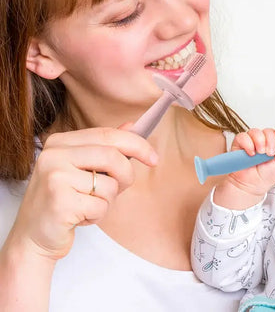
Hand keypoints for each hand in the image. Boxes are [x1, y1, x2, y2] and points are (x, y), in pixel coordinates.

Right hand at [6, 126, 156, 262]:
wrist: (33, 236)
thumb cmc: (64, 199)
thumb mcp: (83, 168)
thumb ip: (106, 147)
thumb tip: (132, 125)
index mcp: (61, 141)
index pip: (108, 134)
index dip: (137, 144)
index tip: (154, 158)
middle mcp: (54, 154)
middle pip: (113, 156)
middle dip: (126, 175)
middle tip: (121, 188)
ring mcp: (55, 177)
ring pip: (109, 184)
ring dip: (108, 200)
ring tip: (88, 204)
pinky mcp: (59, 202)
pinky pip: (100, 205)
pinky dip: (98, 215)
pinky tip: (80, 217)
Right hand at [214, 124, 274, 208]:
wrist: (251, 185)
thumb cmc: (265, 176)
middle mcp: (263, 140)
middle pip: (268, 131)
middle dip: (270, 141)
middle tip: (269, 154)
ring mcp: (251, 140)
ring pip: (256, 131)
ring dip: (260, 142)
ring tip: (259, 153)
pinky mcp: (239, 143)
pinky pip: (243, 136)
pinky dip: (248, 144)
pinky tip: (251, 153)